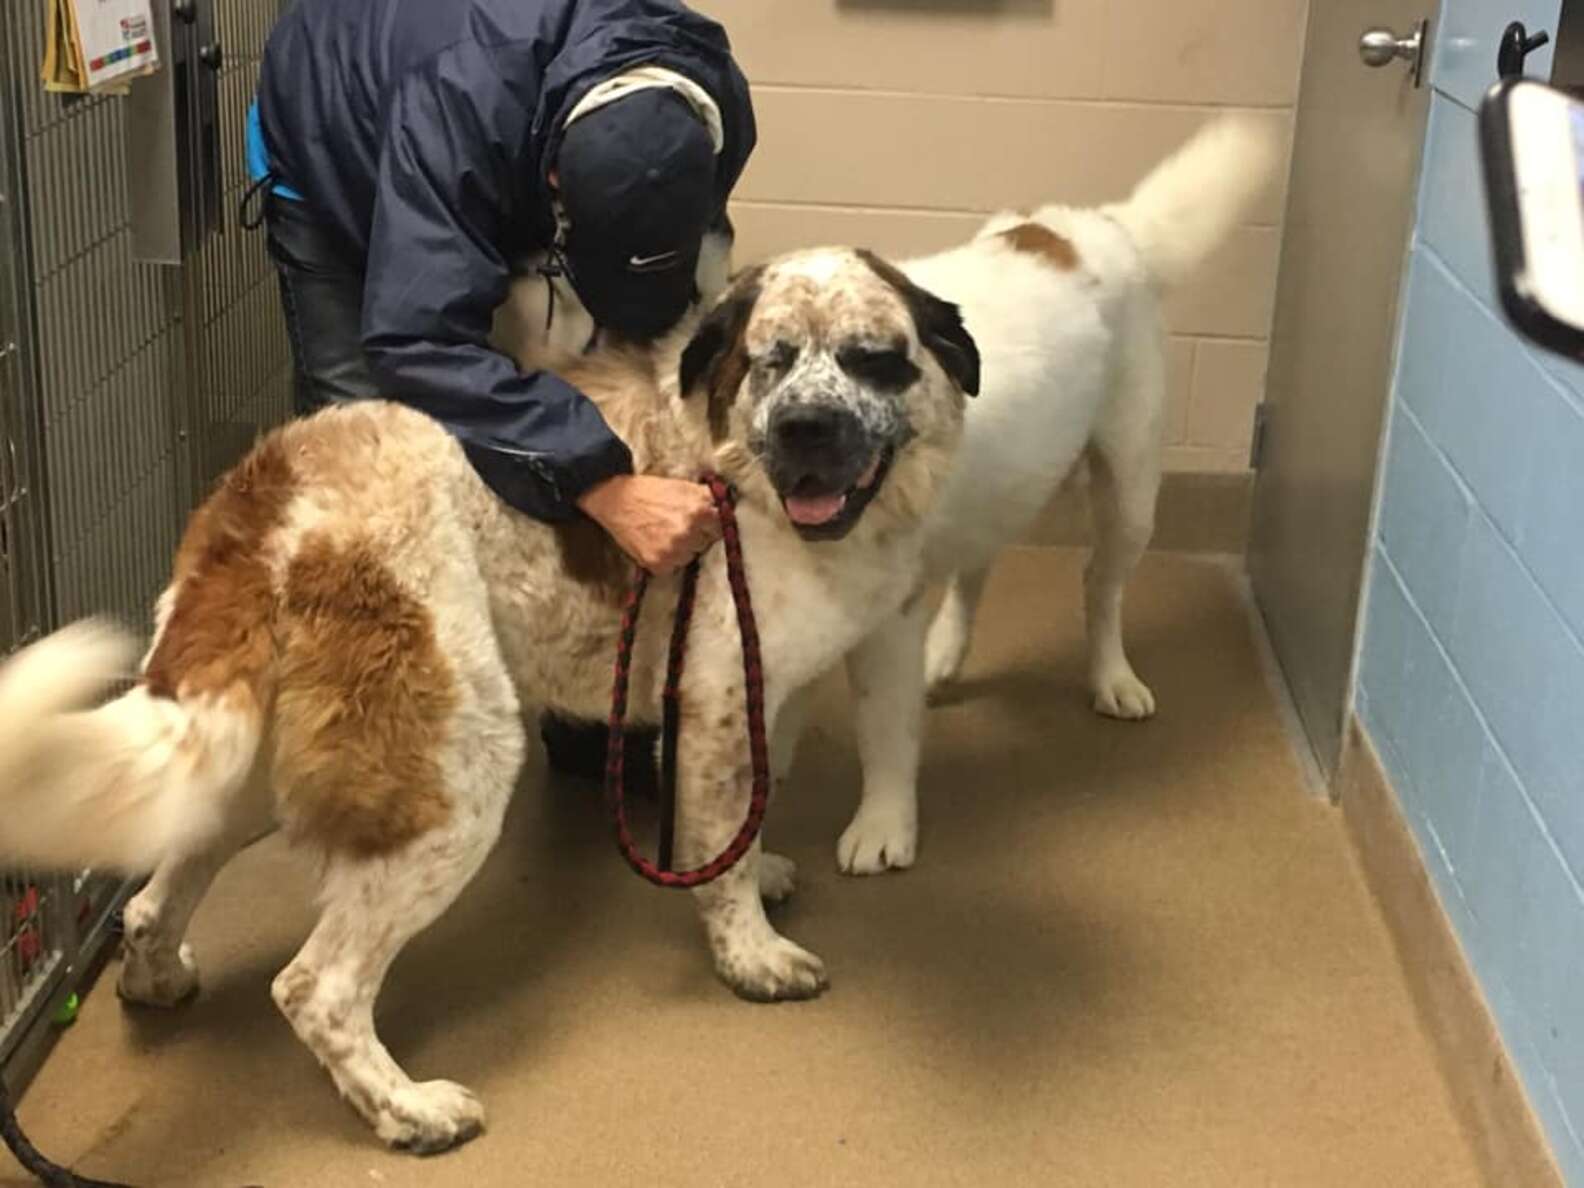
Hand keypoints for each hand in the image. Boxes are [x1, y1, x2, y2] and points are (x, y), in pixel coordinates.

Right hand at [577, 475, 720, 574]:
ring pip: (691, 556)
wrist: (616, 500)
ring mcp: (674, 551)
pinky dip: (668, 559)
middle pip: (706, 542)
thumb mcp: (684, 486)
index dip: (711, 522)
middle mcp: (689, 533)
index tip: (703, 521)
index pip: (722, 527)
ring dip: (683, 548)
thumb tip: (728, 505)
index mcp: (699, 511)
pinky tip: (656, 543)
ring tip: (665, 533)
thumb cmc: (651, 490)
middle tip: (678, 524)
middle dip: (698, 535)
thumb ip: (708, 497)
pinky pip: (674, 566)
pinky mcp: (659, 564)